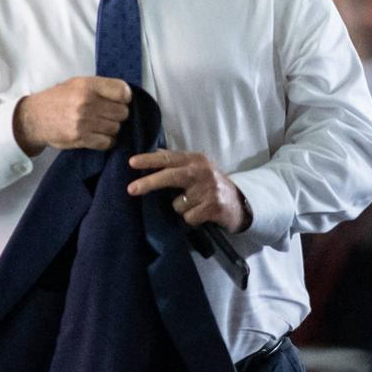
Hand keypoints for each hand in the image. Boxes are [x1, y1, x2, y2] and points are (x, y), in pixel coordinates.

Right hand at [13, 76, 131, 154]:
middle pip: (122, 112)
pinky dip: (106, 141)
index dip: (125, 97)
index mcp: (87, 85)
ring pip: (116, 128)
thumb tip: (126, 95)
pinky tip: (98, 135)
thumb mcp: (76, 84)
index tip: (120, 100)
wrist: (34, 118)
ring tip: (100, 125)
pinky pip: (107, 142)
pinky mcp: (81, 138)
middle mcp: (86, 102)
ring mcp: (83, 121)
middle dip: (118, 114)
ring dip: (112, 128)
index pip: (122, 91)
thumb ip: (100, 87)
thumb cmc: (57, 99)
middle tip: (108, 114)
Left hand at [126, 149, 251, 231]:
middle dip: (149, 182)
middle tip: (131, 189)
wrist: (240, 203)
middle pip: (170, 176)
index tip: (131, 163)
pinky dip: (191, 219)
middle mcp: (202, 171)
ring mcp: (209, 189)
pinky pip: (188, 217)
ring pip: (177, 204)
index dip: (149, 160)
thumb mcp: (196, 168)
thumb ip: (176, 162)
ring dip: (181, 209)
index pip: (168, 157)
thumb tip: (154, 152)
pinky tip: (202, 214)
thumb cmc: (210, 185)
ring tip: (194, 205)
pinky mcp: (214, 207)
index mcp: (195, 159)